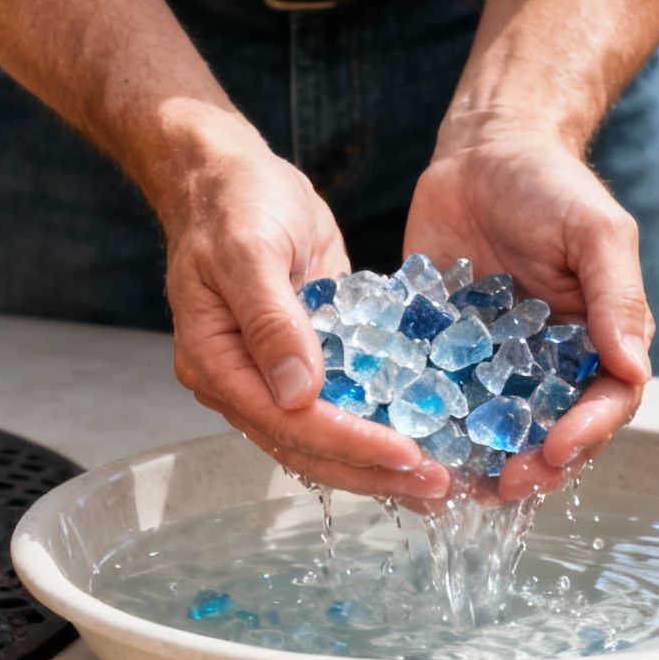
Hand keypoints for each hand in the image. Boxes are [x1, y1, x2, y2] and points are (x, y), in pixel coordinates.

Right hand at [160, 131, 453, 500]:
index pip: (289, 423)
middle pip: (310, 449)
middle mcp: (244, 384)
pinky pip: (346, 405)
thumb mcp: (248, 251)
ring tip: (442, 482)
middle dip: (376, 471)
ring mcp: (274, 377)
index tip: (408, 455)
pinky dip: (384, 425)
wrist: (229, 175)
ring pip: (329, 440)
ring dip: (384, 464)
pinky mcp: (309, 361)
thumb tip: (298, 391)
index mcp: (217, 364)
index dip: (351, 444)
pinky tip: (429, 440)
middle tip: (441, 484)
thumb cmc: (231, 201)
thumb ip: (272, 321)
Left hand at [405, 122, 652, 501]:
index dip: (586, 437)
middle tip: (503, 485)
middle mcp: (552, 364)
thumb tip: (634, 367)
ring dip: (480, 464)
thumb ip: (616, 298)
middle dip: (533, 467)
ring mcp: (498, 364)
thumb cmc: (552, 186)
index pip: (606, 405)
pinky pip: (441, 401)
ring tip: (456, 485)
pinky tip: (408, 445)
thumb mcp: (595, 233)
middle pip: (552, 434)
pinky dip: (429, 429)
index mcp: (600, 341)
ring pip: (495, 432)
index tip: (556, 451)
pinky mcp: (446, 354)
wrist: (481, 151)